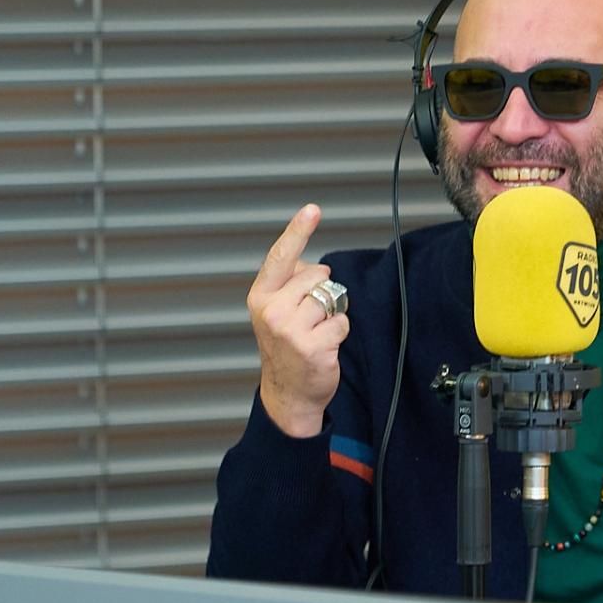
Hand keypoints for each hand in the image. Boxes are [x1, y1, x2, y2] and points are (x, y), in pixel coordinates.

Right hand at [248, 205, 348, 437]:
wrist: (288, 392)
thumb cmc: (287, 347)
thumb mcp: (277, 312)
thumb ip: (291, 285)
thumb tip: (318, 268)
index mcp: (261, 296)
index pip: (281, 257)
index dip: (298, 231)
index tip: (312, 210)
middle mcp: (272, 310)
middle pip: (317, 277)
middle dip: (323, 293)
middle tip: (310, 318)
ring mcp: (291, 330)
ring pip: (331, 300)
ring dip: (332, 315)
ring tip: (316, 333)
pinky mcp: (312, 346)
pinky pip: (342, 322)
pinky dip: (339, 333)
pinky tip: (324, 347)